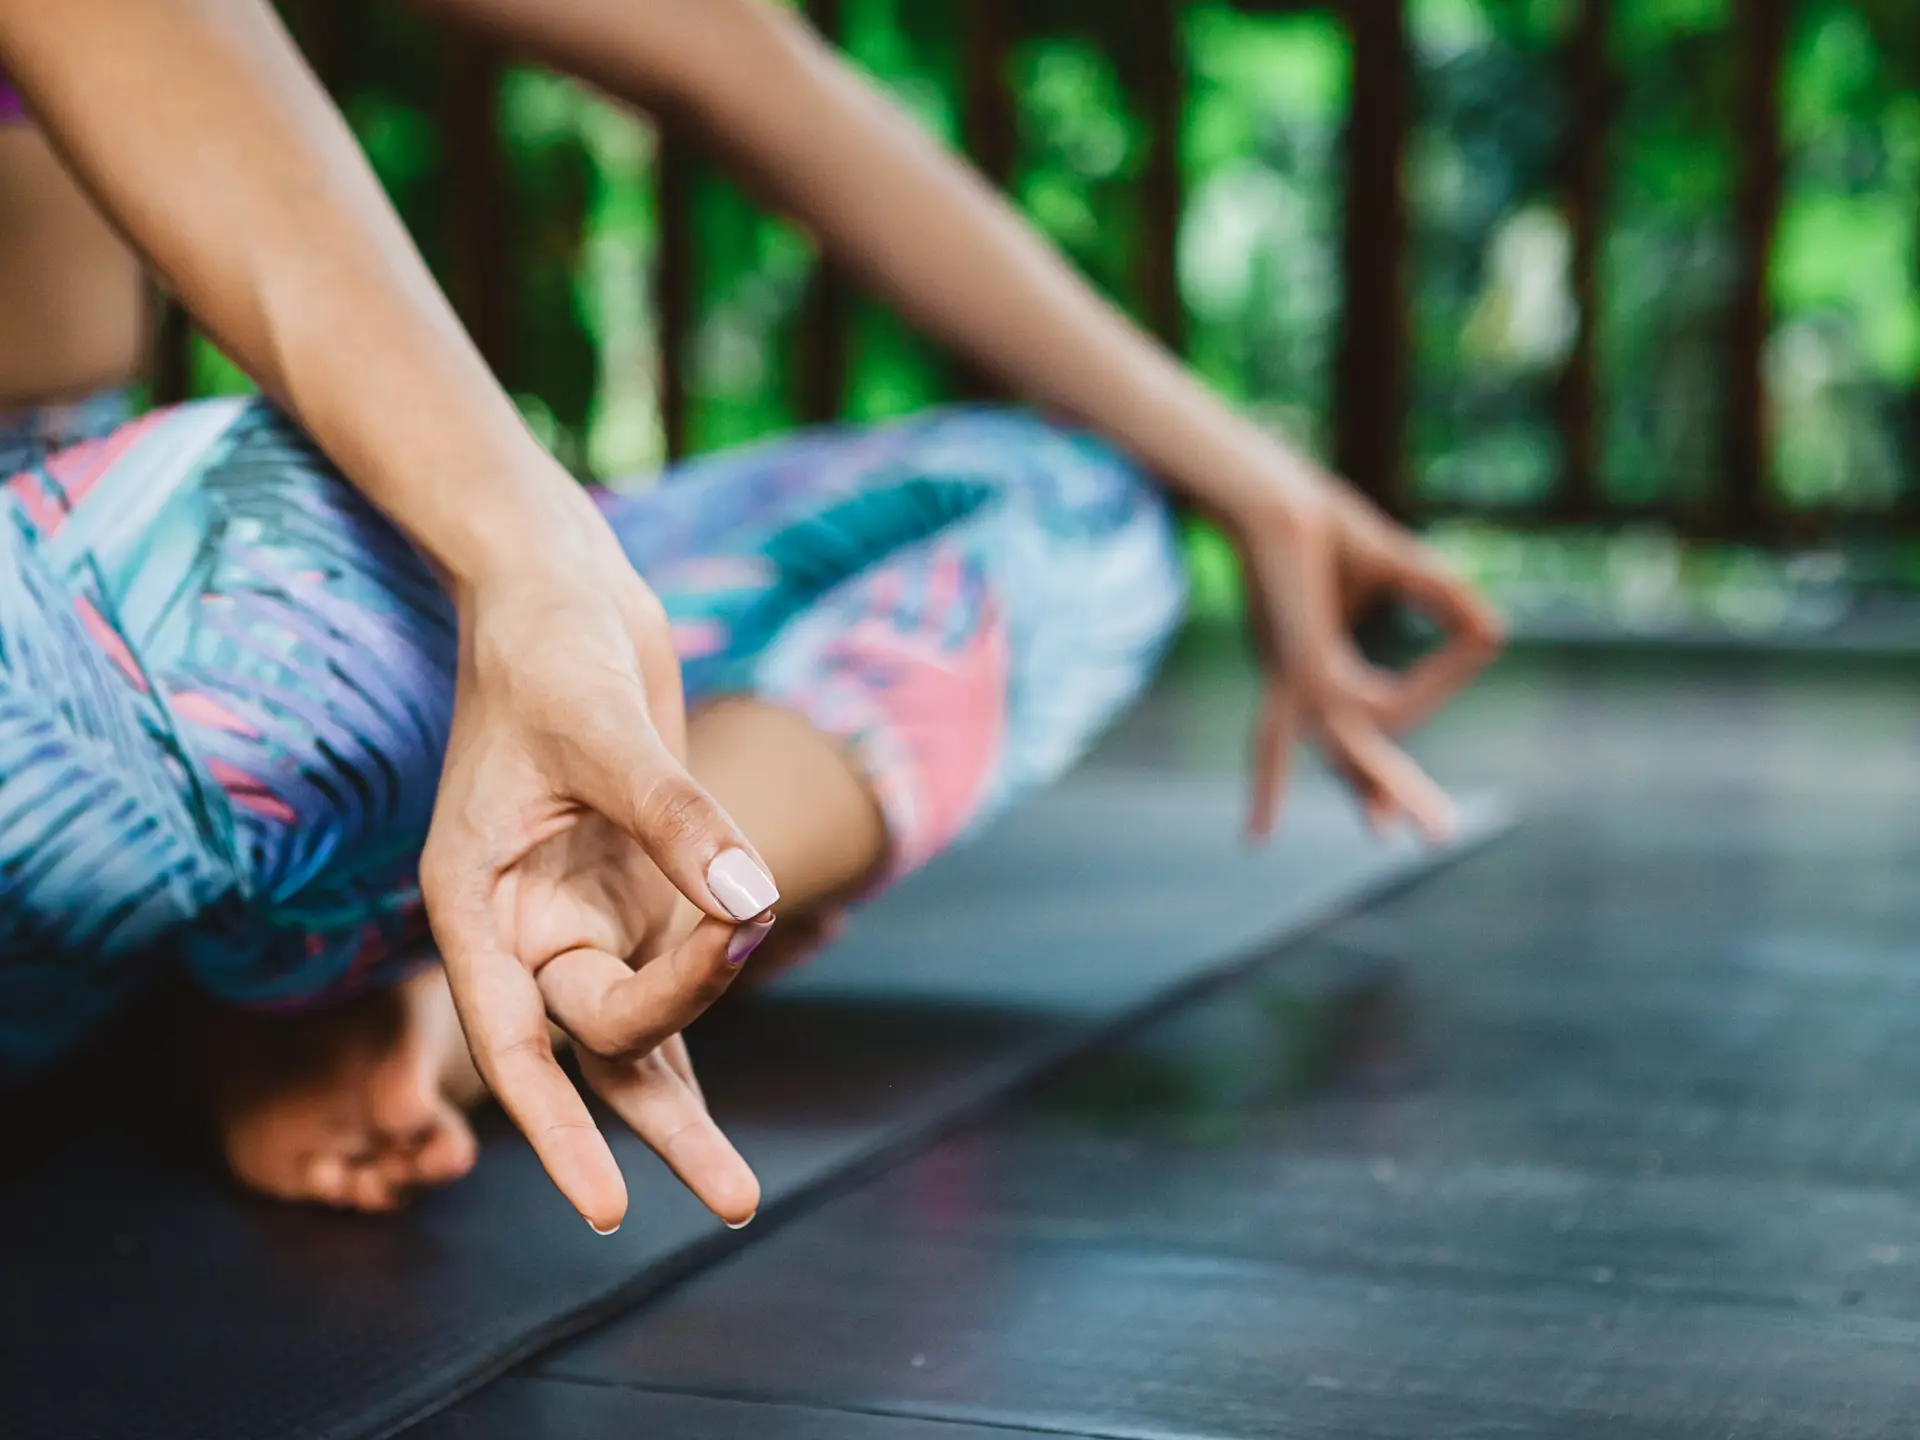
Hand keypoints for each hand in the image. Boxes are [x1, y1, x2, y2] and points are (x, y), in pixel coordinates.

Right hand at [419, 543, 779, 1232]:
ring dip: (682, 1105)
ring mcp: (581, 909)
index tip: (606, 1207)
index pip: (514, 1040)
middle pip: (598, 1039)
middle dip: (667, 1109)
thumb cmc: (550, 647)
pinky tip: (715, 1104)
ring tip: (734, 1197)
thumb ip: (676, 817)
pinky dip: (701, 1019)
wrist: (562, 592)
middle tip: (736, 1197)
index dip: (554, 1129)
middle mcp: (523, 922)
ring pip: (632, 1030)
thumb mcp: (604, 727)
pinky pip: (668, 979)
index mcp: (476, 901)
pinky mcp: (634, 886)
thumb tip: (752, 899)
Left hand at [1229, 462, 1504, 842]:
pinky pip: (1375, 704)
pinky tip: (1407, 721)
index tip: (1480, 637)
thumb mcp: (1402, 567)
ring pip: (1349, 752)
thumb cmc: (1323, 526)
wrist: (1275, 503)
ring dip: (1385, 788)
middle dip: (1390, 793)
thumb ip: (1446, 600)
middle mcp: (1302, 686)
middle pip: (1353, 756)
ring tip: (1413, 832)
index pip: (1384, 709)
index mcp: (1316, 670)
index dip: (1439, 683)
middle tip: (1441, 836)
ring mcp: (1300, 684)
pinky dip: (1419, 695)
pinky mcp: (1303, 671)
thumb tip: (1493, 634)